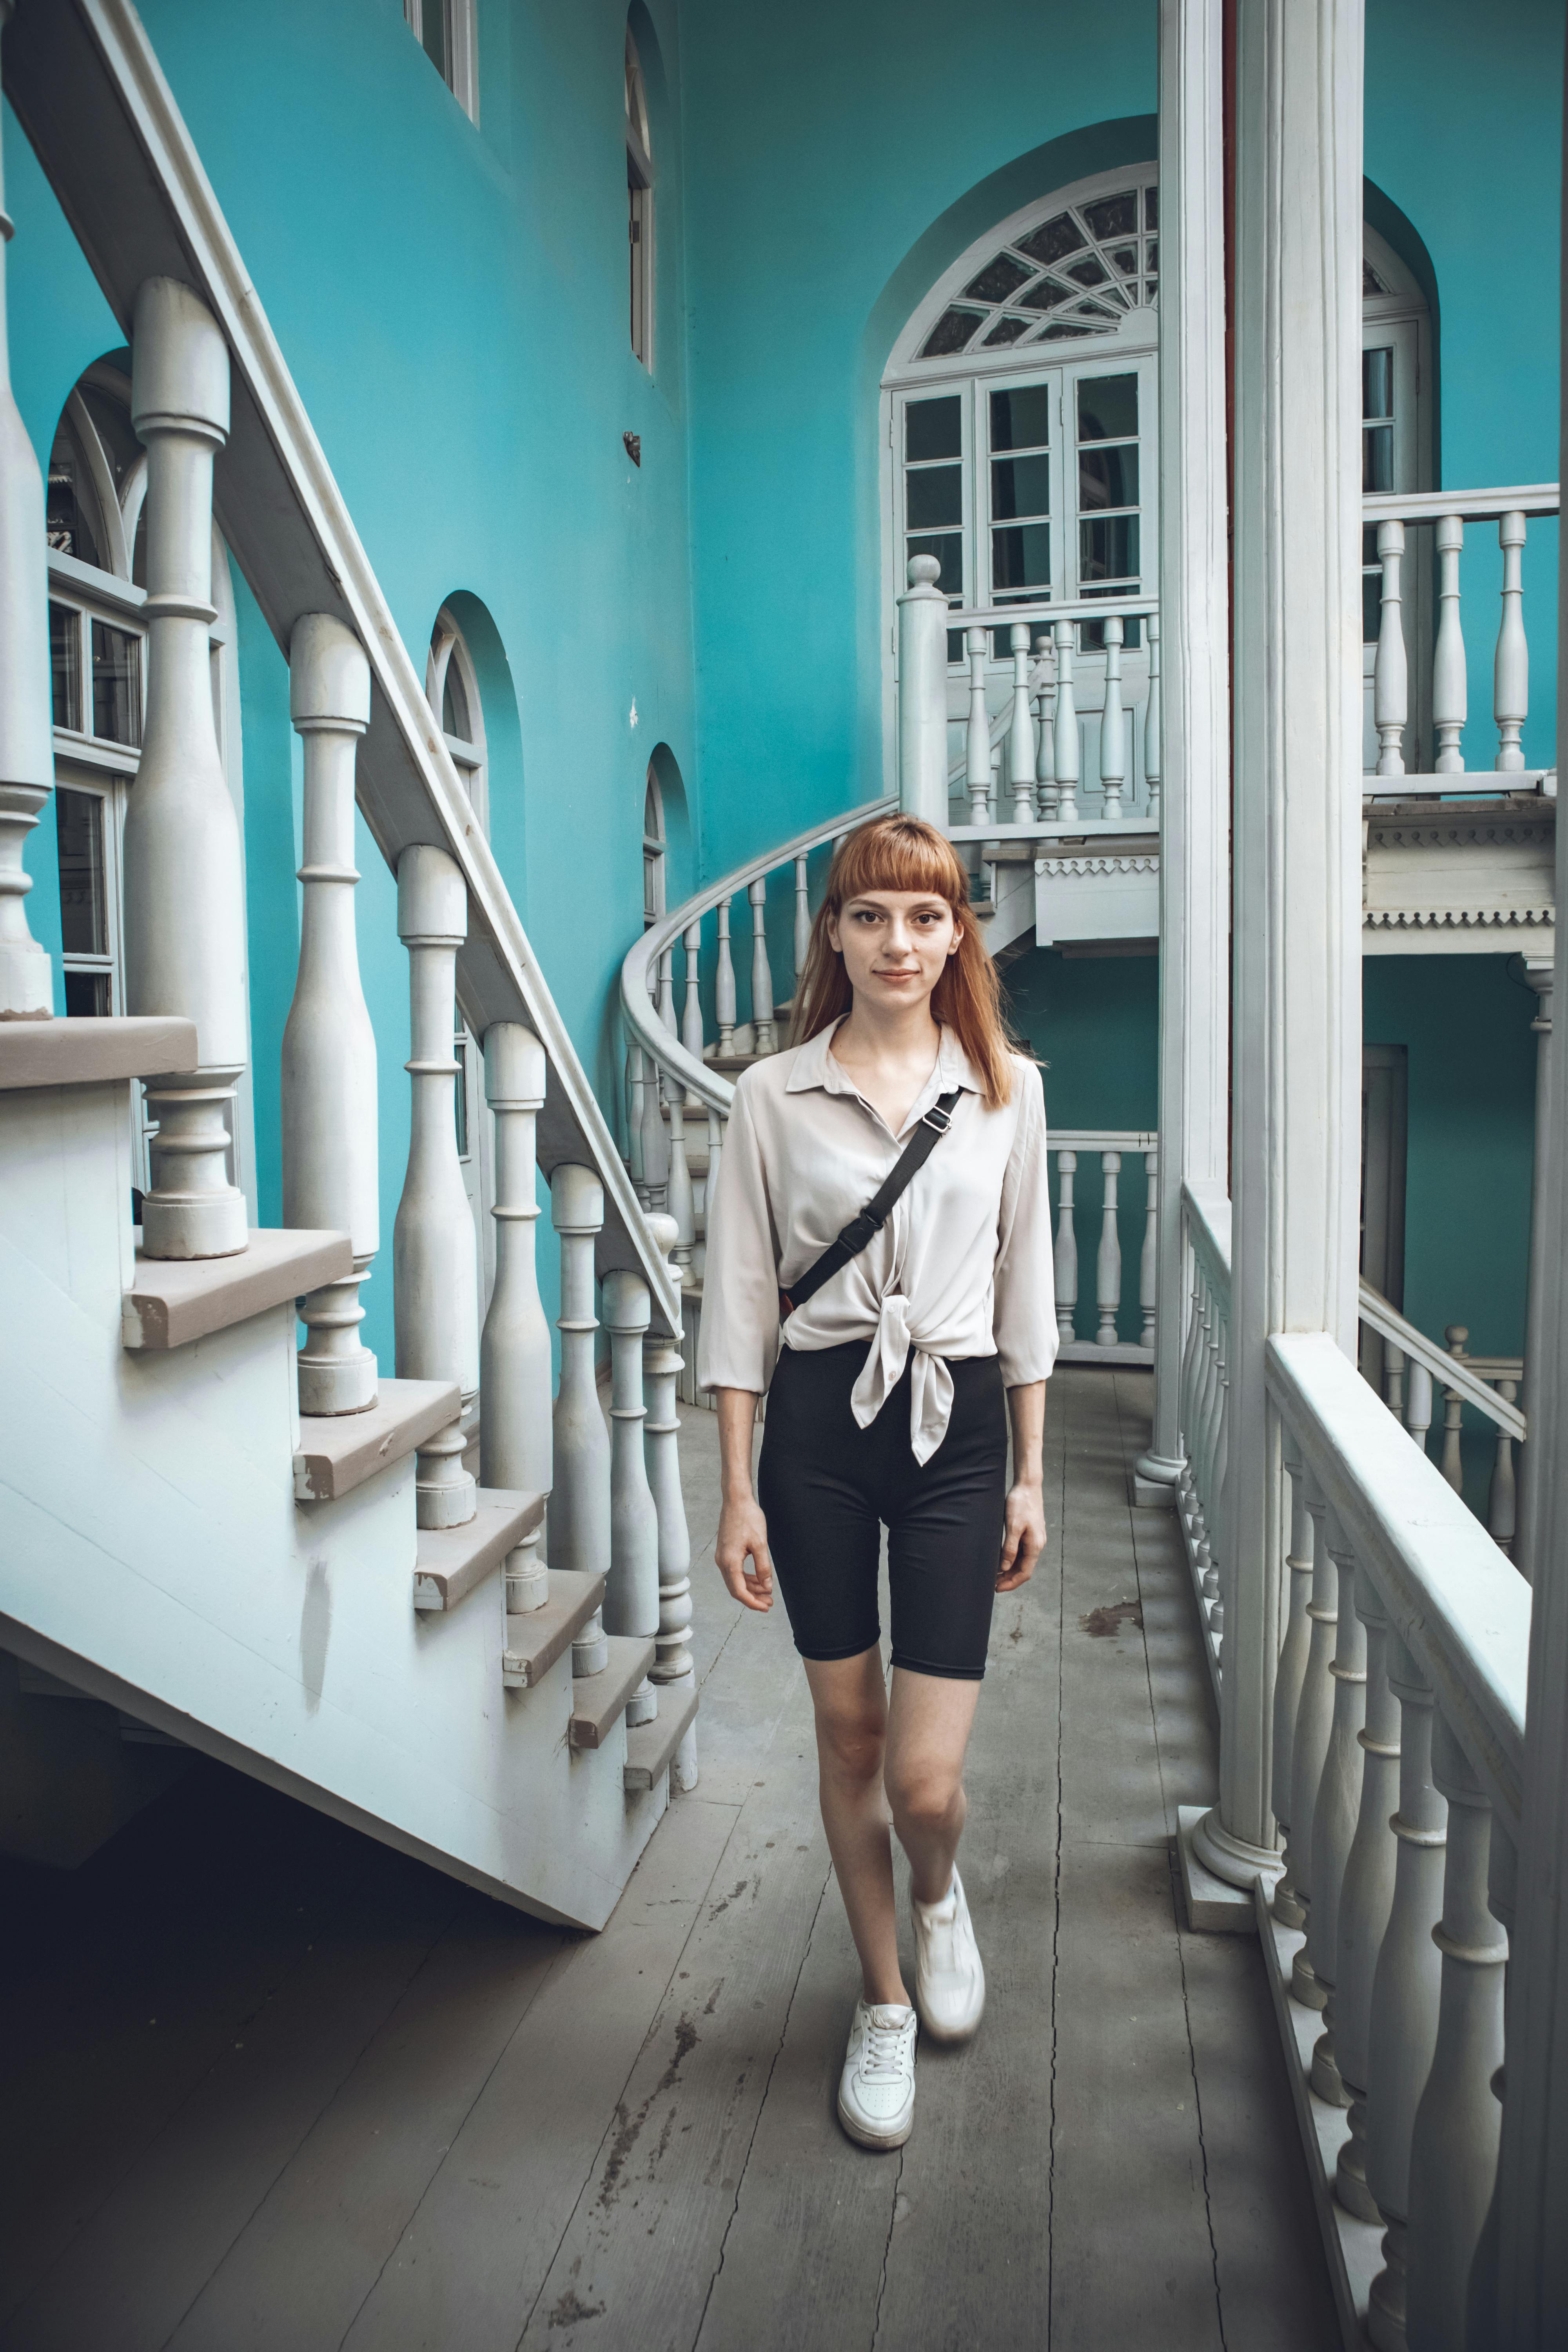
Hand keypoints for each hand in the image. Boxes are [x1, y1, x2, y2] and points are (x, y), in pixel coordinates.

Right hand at [715, 1492, 774, 1612]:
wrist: (736, 1500)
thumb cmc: (748, 1518)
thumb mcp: (761, 1544)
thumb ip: (763, 1567)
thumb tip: (767, 1586)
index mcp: (729, 1561)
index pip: (739, 1591)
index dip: (752, 1603)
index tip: (766, 1607)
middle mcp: (722, 1561)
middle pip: (736, 1588)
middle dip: (753, 1598)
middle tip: (770, 1603)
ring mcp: (722, 1557)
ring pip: (735, 1581)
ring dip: (751, 1588)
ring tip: (767, 1592)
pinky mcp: (725, 1552)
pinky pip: (735, 1571)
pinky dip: (747, 1578)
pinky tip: (759, 1579)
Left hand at [997, 1478, 1044, 1590]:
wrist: (1028, 1486)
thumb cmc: (1020, 1504)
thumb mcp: (1013, 1526)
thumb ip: (1010, 1548)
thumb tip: (1004, 1567)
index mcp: (1035, 1545)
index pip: (1024, 1572)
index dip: (1011, 1583)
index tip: (997, 1588)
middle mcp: (1037, 1545)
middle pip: (1024, 1569)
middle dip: (1009, 1579)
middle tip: (993, 1585)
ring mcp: (1034, 1539)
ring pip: (1022, 1561)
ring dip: (1010, 1570)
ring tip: (995, 1576)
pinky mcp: (1029, 1534)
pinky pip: (1022, 1552)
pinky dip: (1012, 1560)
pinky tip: (1002, 1561)